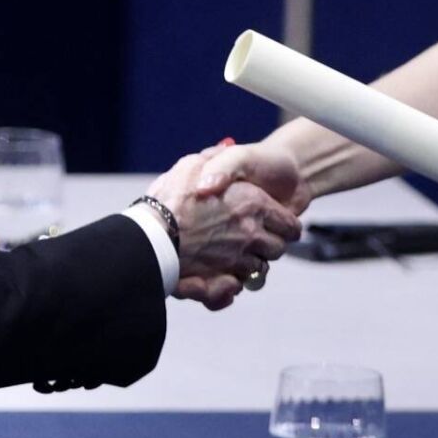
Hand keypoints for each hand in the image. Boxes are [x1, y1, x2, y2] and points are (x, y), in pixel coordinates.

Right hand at [147, 145, 303, 309]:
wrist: (149, 237)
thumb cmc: (171, 195)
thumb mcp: (193, 165)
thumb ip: (215, 161)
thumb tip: (226, 150)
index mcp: (253, 203)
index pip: (287, 223)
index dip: (283, 224)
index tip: (277, 224)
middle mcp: (251, 232)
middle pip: (277, 248)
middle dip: (269, 246)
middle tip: (254, 241)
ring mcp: (239, 258)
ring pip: (259, 268)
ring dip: (251, 265)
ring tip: (234, 257)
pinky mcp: (224, 281)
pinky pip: (238, 287)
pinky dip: (232, 287)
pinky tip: (223, 278)